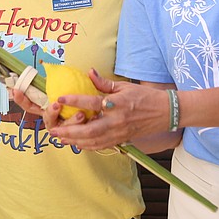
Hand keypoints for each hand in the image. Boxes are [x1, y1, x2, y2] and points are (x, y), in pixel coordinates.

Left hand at [47, 69, 171, 149]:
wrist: (165, 113)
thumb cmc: (145, 97)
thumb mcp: (125, 86)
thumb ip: (104, 83)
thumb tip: (89, 72)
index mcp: (117, 104)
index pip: (93, 103)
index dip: (75, 101)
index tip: (60, 99)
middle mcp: (117, 121)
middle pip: (90, 130)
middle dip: (70, 131)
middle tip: (54, 130)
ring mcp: (119, 133)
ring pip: (93, 141)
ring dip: (75, 141)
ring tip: (60, 138)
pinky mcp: (121, 140)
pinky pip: (101, 146)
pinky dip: (87, 146)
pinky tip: (76, 143)